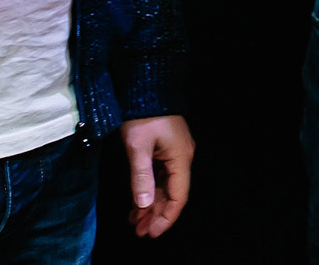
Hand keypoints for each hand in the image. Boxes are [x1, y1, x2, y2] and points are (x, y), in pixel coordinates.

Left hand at [122, 114, 193, 237]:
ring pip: (166, 186)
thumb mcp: (138, 147)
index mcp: (181, 158)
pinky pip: (161, 176)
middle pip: (172, 193)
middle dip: (156, 214)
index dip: (166, 217)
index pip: (178, 196)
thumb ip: (141, 177)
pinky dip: (150, 190)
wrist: (148, 87)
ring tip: (135, 221)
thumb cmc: (144, 115)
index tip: (151, 232)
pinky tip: (138, 201)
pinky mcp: (167, 148)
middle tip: (139, 231)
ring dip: (151, 204)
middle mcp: (183, 157)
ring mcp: (175, 152)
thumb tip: (143, 204)